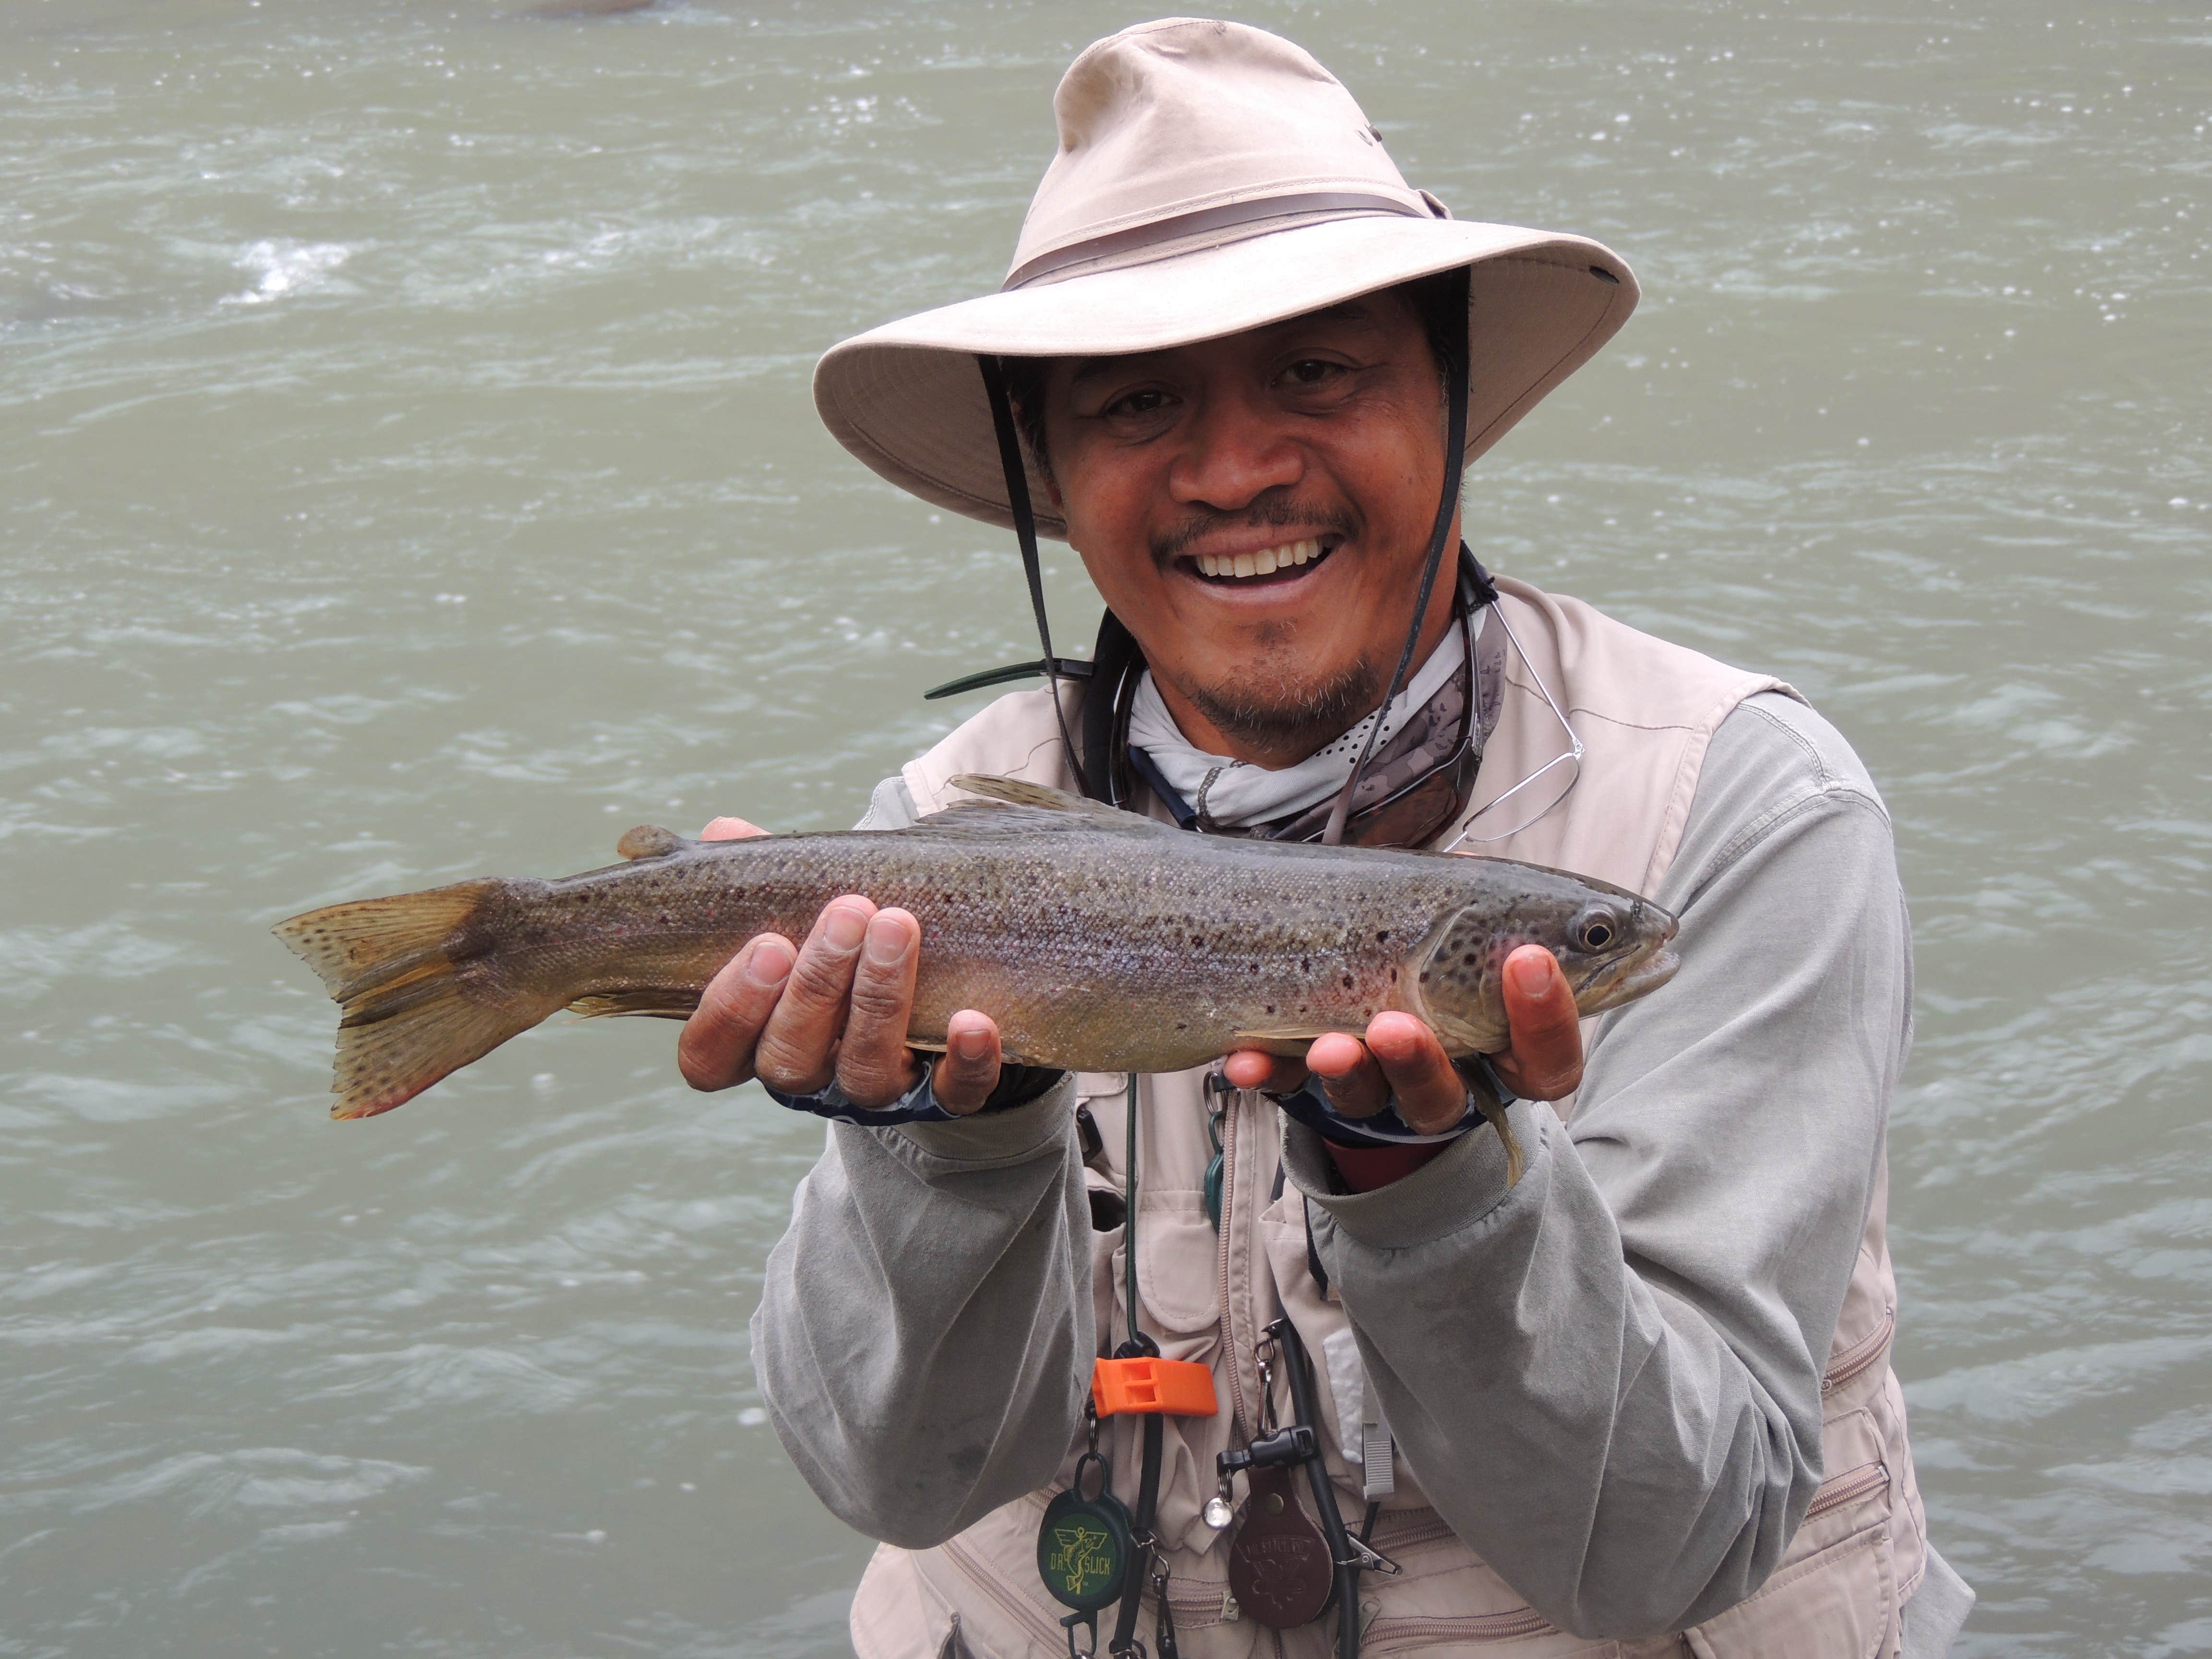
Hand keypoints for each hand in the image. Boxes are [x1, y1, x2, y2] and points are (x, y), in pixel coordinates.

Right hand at [675, 817, 1004, 1112]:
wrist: (934, 988)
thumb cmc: (844, 947)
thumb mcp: (799, 913)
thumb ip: (761, 882)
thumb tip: (725, 833)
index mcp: (757, 1038)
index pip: (711, 1054)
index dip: (730, 1010)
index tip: (768, 944)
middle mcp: (811, 1076)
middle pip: (790, 1058)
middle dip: (816, 986)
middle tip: (849, 912)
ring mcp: (877, 1093)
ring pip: (865, 1072)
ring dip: (879, 1000)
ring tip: (897, 925)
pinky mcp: (944, 1098)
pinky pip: (955, 1094)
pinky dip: (966, 1062)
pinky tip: (973, 1021)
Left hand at [1221, 944, 1584, 1130]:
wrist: (1351, 989)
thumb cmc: (1431, 955)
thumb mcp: (1463, 931)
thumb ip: (1477, 913)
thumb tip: (1466, 864)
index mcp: (1499, 1050)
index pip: (1545, 1062)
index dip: (1548, 1021)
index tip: (1529, 957)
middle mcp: (1441, 1079)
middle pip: (1448, 1096)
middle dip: (1421, 1061)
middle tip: (1396, 1024)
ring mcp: (1373, 1087)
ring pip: (1369, 1099)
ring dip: (1348, 1070)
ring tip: (1328, 1044)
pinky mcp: (1308, 1083)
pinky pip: (1285, 1087)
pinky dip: (1265, 1072)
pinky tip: (1243, 1058)